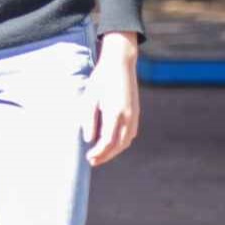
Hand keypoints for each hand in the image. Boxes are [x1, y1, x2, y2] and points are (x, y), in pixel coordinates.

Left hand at [83, 32, 141, 166]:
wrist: (120, 63)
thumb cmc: (101, 79)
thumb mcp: (89, 97)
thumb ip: (88, 119)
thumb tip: (89, 139)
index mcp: (115, 113)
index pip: (107, 142)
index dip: (98, 153)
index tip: (89, 157)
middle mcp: (127, 116)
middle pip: (118, 145)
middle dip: (106, 156)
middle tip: (93, 161)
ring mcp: (134, 115)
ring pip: (126, 141)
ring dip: (114, 151)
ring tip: (101, 155)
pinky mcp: (135, 112)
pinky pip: (130, 134)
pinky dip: (122, 142)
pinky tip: (112, 144)